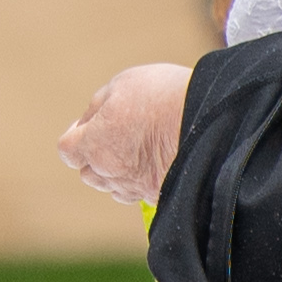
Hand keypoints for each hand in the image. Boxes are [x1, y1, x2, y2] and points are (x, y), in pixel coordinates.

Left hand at [61, 60, 193, 206]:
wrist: (213, 122)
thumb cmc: (166, 98)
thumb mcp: (124, 84)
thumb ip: (99, 105)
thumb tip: (90, 119)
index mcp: (95, 143)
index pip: (68, 150)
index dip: (76, 137)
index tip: (90, 127)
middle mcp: (110, 171)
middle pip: (88, 173)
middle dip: (96, 157)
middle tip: (117, 137)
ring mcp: (135, 188)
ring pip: (113, 187)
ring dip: (117, 173)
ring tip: (137, 153)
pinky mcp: (160, 197)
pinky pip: (140, 195)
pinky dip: (141, 184)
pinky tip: (155, 167)